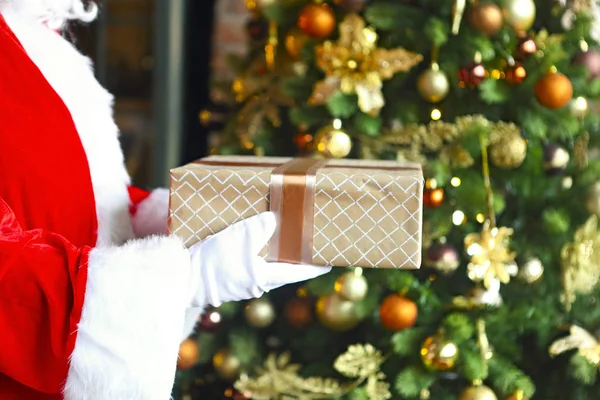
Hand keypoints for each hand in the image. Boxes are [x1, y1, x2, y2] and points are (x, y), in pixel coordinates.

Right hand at [188, 212, 330, 306]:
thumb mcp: (240, 237)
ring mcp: (243, 285)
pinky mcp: (230, 282)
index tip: (330, 262)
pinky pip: (252, 267)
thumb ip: (260, 227)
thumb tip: (273, 221)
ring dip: (277, 256)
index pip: (300, 272)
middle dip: (296, 259)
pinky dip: (259, 256)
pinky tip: (254, 244)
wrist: (182, 279)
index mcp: (266, 277)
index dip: (316, 266)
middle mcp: (258, 284)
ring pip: (268, 269)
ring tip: (283, 241)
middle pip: (285, 271)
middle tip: (306, 245)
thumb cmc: (213, 261)